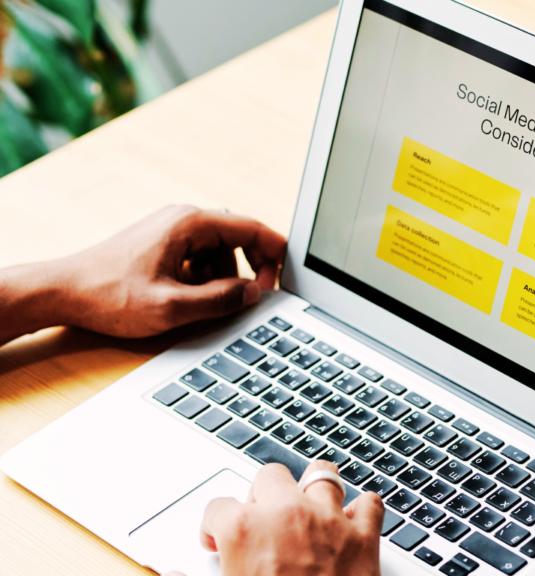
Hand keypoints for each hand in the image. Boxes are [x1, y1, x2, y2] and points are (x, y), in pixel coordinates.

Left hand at [55, 205, 284, 337]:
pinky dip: (203, 279)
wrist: (61, 293)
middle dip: (248, 271)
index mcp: (190, 224)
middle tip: (250, 298)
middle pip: (239, 239)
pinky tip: (186, 299)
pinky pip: (199, 259)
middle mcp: (183, 219)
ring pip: (219, 253)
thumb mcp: (172, 307)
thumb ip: (220, 301)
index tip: (286, 279)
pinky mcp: (162, 245)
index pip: (252, 228)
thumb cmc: (108, 296)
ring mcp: (172, 231)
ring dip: (222, 278)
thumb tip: (254, 294)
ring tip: (202, 303)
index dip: (275, 255)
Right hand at [170, 461, 383, 575]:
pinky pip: (369, 503)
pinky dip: (362, 510)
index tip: (217, 539)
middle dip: (263, 494)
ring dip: (314, 487)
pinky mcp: (363, 536)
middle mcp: (286, 513)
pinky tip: (352, 523)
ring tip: (307, 506)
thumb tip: (173, 573)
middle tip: (261, 520)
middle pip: (270, 475)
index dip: (214, 525)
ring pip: (322, 474)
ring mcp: (328, 520)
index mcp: (244, 530)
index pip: (217, 506)